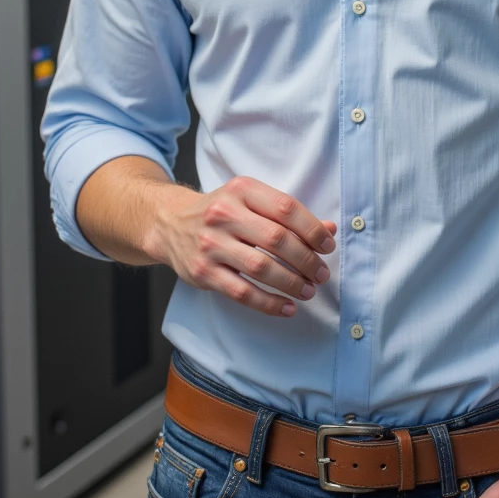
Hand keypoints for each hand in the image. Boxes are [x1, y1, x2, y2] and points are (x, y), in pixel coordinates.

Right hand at [148, 175, 335, 318]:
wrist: (169, 223)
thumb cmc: (221, 212)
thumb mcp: (250, 201)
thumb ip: (288, 214)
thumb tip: (329, 230)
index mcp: (241, 190)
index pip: (286, 208)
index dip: (312, 230)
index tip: (327, 246)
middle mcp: (224, 214)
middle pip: (277, 240)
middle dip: (306, 260)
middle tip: (321, 273)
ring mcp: (211, 244)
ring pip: (261, 268)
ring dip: (291, 283)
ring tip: (308, 291)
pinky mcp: (203, 272)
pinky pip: (242, 292)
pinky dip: (269, 303)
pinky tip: (287, 307)